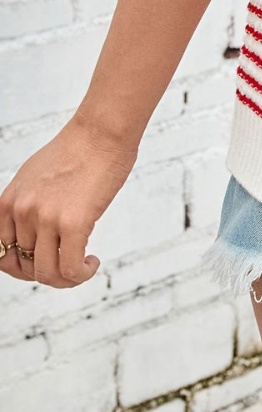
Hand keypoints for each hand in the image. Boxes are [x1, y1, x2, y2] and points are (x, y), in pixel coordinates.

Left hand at [0, 117, 137, 286]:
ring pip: (47, 274)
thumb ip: (27, 205)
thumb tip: (32, 235)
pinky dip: (81, 274)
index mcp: (8, 202)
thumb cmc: (77, 150)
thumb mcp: (34, 178)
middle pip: (24, 267)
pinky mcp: (73, 223)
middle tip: (68, 264)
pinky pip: (70, 269)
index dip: (22, 267)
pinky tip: (92, 263)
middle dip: (46, 273)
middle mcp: (21, 212)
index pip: (1, 254)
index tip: (43, 262)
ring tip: (83, 267)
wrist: (102, 132)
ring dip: (66, 279)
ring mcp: (45, 218)